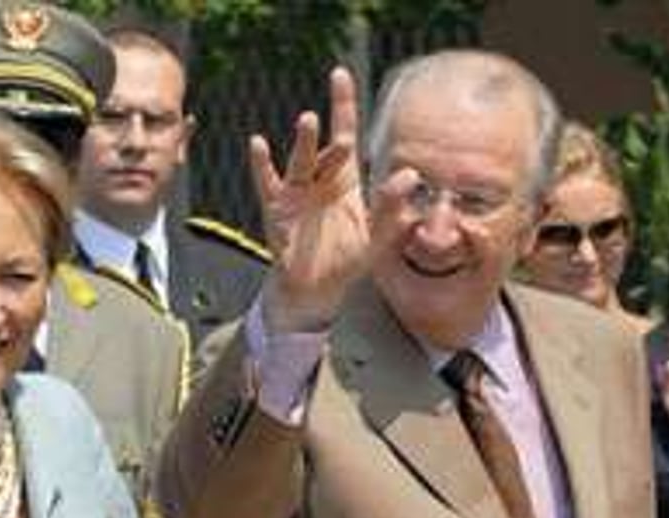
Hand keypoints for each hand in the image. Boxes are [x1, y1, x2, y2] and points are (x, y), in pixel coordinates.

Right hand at [251, 66, 368, 332]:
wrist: (314, 291)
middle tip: (342, 108)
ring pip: (302, 160)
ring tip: (309, 120)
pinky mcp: (276, 209)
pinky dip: (261, 163)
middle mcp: (320, 180)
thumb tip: (410, 174)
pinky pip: (267, 182)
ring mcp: (296, 192)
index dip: (344, 105)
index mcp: (345, 181)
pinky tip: (258, 143)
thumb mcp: (376, 240)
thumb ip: (392, 209)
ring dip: (305, 141)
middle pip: (327, 143)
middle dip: (334, 124)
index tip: (339, 74)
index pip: (346, 134)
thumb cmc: (345, 263)